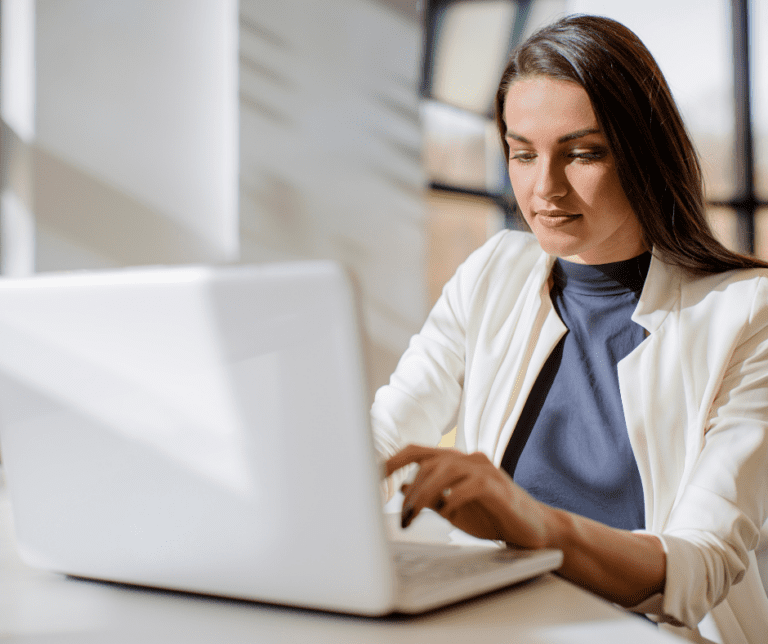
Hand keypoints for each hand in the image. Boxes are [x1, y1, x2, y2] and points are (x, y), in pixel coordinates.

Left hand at [385, 444, 551, 548]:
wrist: (533, 529)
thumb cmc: (490, 515)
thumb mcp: (451, 506)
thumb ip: (428, 495)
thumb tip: (398, 488)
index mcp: (454, 460)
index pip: (416, 451)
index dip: (392, 461)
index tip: (371, 476)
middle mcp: (468, 458)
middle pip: (427, 461)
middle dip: (408, 488)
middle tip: (402, 516)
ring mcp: (484, 469)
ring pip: (444, 469)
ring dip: (423, 494)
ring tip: (414, 516)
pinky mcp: (497, 486)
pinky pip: (468, 486)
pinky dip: (452, 499)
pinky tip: (447, 512)